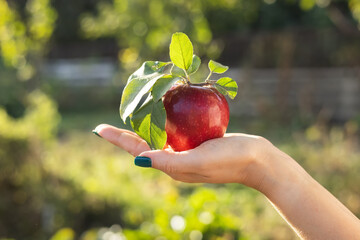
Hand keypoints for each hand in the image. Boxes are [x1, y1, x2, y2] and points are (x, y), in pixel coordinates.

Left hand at [93, 124, 273, 189]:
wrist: (257, 160)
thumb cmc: (230, 160)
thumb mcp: (199, 161)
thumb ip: (170, 162)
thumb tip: (138, 160)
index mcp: (172, 166)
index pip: (138, 150)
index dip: (119, 139)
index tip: (99, 129)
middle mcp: (176, 159)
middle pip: (145, 143)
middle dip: (127, 132)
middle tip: (113, 117)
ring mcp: (187, 151)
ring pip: (160, 135)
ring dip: (145, 123)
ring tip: (133, 111)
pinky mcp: (197, 142)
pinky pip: (176, 129)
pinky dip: (167, 119)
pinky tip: (163, 108)